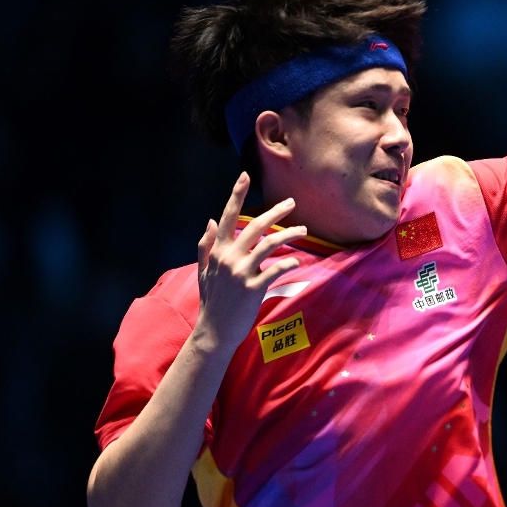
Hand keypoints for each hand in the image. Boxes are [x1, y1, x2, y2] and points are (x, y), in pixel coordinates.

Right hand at [193, 173, 307, 348]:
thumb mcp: (203, 271)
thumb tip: (210, 221)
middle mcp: (228, 258)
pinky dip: (288, 262)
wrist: (214, 331)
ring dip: (288, 234)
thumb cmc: (212, 301)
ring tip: (303, 231)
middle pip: (254, 226)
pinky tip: (296, 260)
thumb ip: (206, 246)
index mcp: (217, 251)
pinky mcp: (253, 288)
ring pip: (269, 244)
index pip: (227, 217)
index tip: (245, 175)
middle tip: (291, 202)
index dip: (236, 195)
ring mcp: (240, 273)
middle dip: (275, 211)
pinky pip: (275, 269)